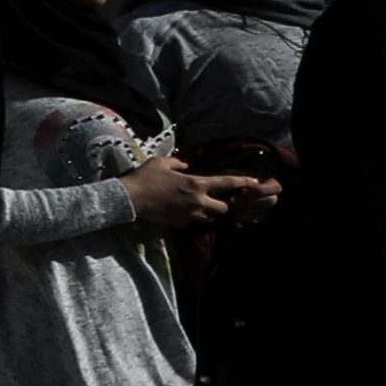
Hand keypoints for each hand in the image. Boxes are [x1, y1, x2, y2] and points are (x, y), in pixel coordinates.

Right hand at [119, 152, 273, 226]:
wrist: (131, 198)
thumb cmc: (146, 177)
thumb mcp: (161, 162)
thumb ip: (178, 163)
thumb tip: (186, 167)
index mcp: (196, 184)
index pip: (226, 183)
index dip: (242, 182)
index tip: (254, 182)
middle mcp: (198, 201)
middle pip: (223, 208)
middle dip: (222, 204)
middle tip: (214, 199)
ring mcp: (190, 214)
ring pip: (209, 217)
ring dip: (207, 212)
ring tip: (198, 206)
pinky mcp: (181, 223)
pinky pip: (193, 221)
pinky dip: (191, 217)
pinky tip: (181, 212)